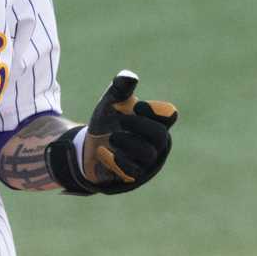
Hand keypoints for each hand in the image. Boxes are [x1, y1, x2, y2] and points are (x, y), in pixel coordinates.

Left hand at [51, 71, 178, 193]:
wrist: (87, 147)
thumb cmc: (107, 122)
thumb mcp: (110, 103)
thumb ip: (119, 90)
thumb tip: (129, 77)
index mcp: (156, 122)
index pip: (169, 115)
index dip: (156, 110)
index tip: (136, 105)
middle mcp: (156, 144)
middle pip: (160, 136)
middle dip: (140, 126)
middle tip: (120, 120)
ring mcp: (146, 163)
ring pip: (147, 154)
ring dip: (128, 143)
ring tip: (112, 137)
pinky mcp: (132, 178)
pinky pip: (132, 172)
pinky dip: (117, 160)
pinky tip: (103, 152)